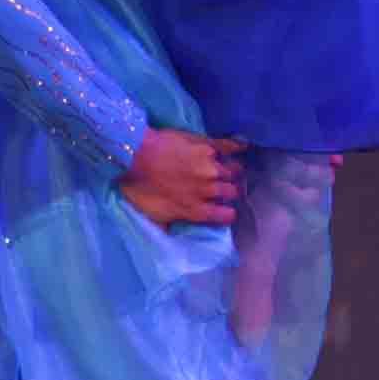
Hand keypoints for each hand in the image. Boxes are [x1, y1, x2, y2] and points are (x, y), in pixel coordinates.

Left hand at [119, 130, 243, 231]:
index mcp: (196, 209)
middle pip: (231, 192)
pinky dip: (235, 146)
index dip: (226, 213)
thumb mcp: (152, 216)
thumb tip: (171, 234)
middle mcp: (208, 189)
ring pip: (231, 171)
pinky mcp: (206, 146)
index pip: (225, 215)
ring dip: (230, 172)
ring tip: (229, 170)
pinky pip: (227, 146)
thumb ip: (167, 226)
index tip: (224, 210)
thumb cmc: (139, 188)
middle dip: (228, 191)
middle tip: (221, 187)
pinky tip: (242, 145)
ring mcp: (209, 166)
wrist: (136, 156)